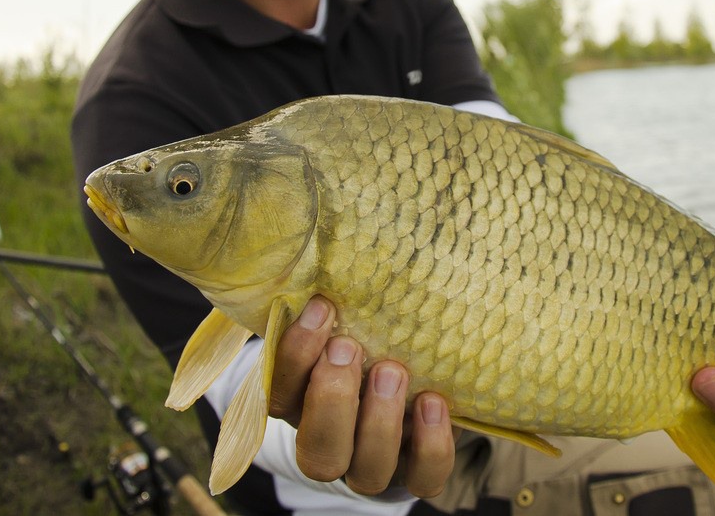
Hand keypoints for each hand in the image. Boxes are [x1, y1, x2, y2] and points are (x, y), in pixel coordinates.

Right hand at [268, 296, 455, 497]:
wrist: (414, 394)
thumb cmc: (371, 344)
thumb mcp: (348, 325)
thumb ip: (337, 303)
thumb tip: (342, 236)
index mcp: (302, 408)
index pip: (281, 396)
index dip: (295, 356)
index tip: (321, 308)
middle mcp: (334, 446)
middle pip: (318, 451)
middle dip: (331, 398)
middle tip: (350, 347)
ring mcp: (376, 466)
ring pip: (367, 471)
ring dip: (378, 422)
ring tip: (394, 369)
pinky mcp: (419, 473)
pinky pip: (425, 479)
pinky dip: (431, 444)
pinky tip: (434, 402)